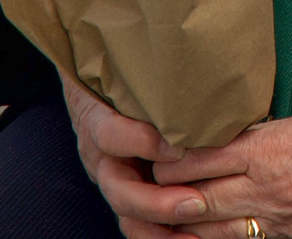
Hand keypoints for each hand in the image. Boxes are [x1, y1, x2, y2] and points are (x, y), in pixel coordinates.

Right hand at [64, 73, 211, 238]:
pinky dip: (164, 237)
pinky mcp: (129, 195)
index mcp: (96, 121)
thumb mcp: (131, 69)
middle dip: (156, 202)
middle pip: (118, 188)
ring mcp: (113, 179)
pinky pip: (140, 226)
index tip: (175, 148)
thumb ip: (152, 80)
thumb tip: (193, 74)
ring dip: (160, 230)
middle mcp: (101, 157)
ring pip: (128, 215)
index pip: (109, 135)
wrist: (102, 84)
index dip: (139, 143)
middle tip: (195, 203)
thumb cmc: (126, 72)